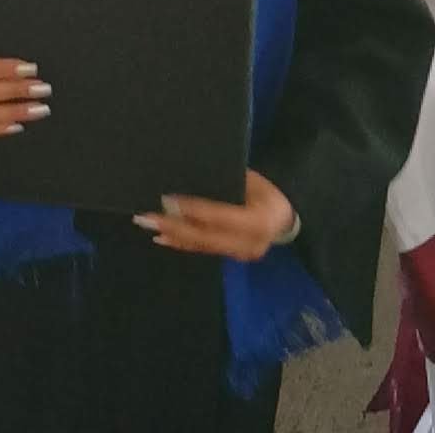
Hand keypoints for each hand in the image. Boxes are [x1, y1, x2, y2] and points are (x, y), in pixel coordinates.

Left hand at [133, 170, 296, 261]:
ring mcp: (241, 254)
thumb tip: (190, 177)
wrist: (286, 214)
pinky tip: (164, 238)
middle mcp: (250, 243)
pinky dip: (183, 242)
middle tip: (147, 218)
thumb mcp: (251, 180)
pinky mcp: (232, 257)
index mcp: (259, 221)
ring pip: (202, 245)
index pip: (219, 216)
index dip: (192, 210)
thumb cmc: (267, 190)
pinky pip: (205, 249)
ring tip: (149, 226)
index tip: (168, 200)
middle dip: (174, 227)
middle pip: (206, 236)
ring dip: (173, 236)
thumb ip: (225, 183)